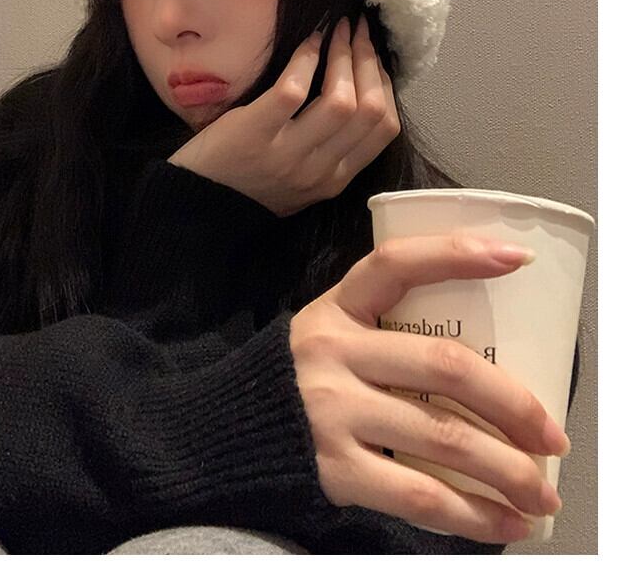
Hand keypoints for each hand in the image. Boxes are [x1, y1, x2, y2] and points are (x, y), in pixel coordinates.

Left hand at [167, 15, 399, 216]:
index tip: (374, 56)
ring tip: (336, 32)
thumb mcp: (302, 176)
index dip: (385, 84)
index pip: (384, 128)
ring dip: (343, 57)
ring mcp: (288, 154)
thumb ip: (331, 147)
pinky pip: (294, 89)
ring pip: (341, 100)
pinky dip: (306, 59)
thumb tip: (357, 87)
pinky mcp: (256, 133)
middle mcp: (320, 171)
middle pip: (369, 110)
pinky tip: (308, 42)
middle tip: (358, 31)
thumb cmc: (248, 180)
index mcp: (336, 179)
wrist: (195, 203)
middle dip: (369, 62)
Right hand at [289, 235, 569, 543]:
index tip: (516, 257)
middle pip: (444, 365)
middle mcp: (332, 351)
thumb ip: (386, 334)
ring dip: (508, 469)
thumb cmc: (300, 379)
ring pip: (444, 436)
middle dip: (514, 402)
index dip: (456, 254)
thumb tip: (487, 367)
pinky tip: (504, 522)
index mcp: (336, 307)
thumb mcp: (331, 334)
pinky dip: (471, 514)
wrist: (224, 434)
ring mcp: (331, 411)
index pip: (396, 264)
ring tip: (542, 490)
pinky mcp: (333, 468)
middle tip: (553, 433)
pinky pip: (418, 493)